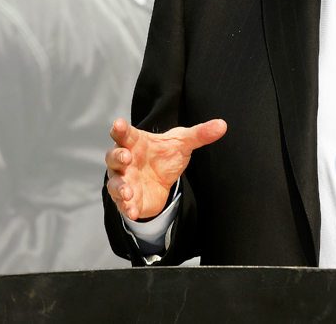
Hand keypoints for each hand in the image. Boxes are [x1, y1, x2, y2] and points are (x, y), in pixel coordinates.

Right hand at [105, 117, 226, 220]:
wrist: (163, 182)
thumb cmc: (165, 156)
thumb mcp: (183, 143)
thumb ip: (200, 134)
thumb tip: (222, 125)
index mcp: (135, 142)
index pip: (124, 133)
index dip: (120, 128)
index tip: (119, 124)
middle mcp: (125, 160)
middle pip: (113, 156)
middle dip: (117, 156)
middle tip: (126, 157)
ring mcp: (124, 180)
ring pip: (114, 182)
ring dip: (119, 186)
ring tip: (128, 192)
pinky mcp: (128, 199)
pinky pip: (122, 204)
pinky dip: (126, 207)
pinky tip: (132, 211)